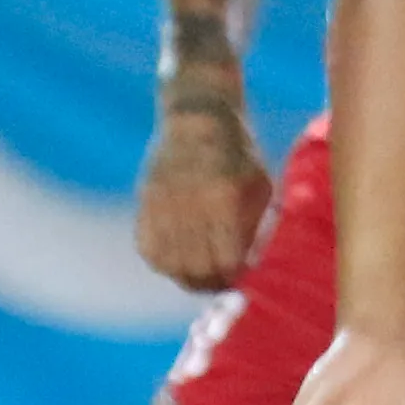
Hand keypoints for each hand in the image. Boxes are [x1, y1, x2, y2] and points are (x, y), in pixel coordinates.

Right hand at [136, 95, 271, 291]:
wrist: (197, 119)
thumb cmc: (240, 154)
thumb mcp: (260, 185)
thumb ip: (254, 227)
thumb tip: (247, 268)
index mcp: (224, 197)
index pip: (226, 258)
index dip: (236, 276)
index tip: (244, 279)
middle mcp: (189, 203)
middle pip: (196, 267)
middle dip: (213, 283)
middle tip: (224, 284)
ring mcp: (161, 204)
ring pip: (169, 264)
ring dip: (187, 277)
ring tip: (203, 277)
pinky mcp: (144, 204)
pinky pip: (148, 249)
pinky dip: (163, 263)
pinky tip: (179, 263)